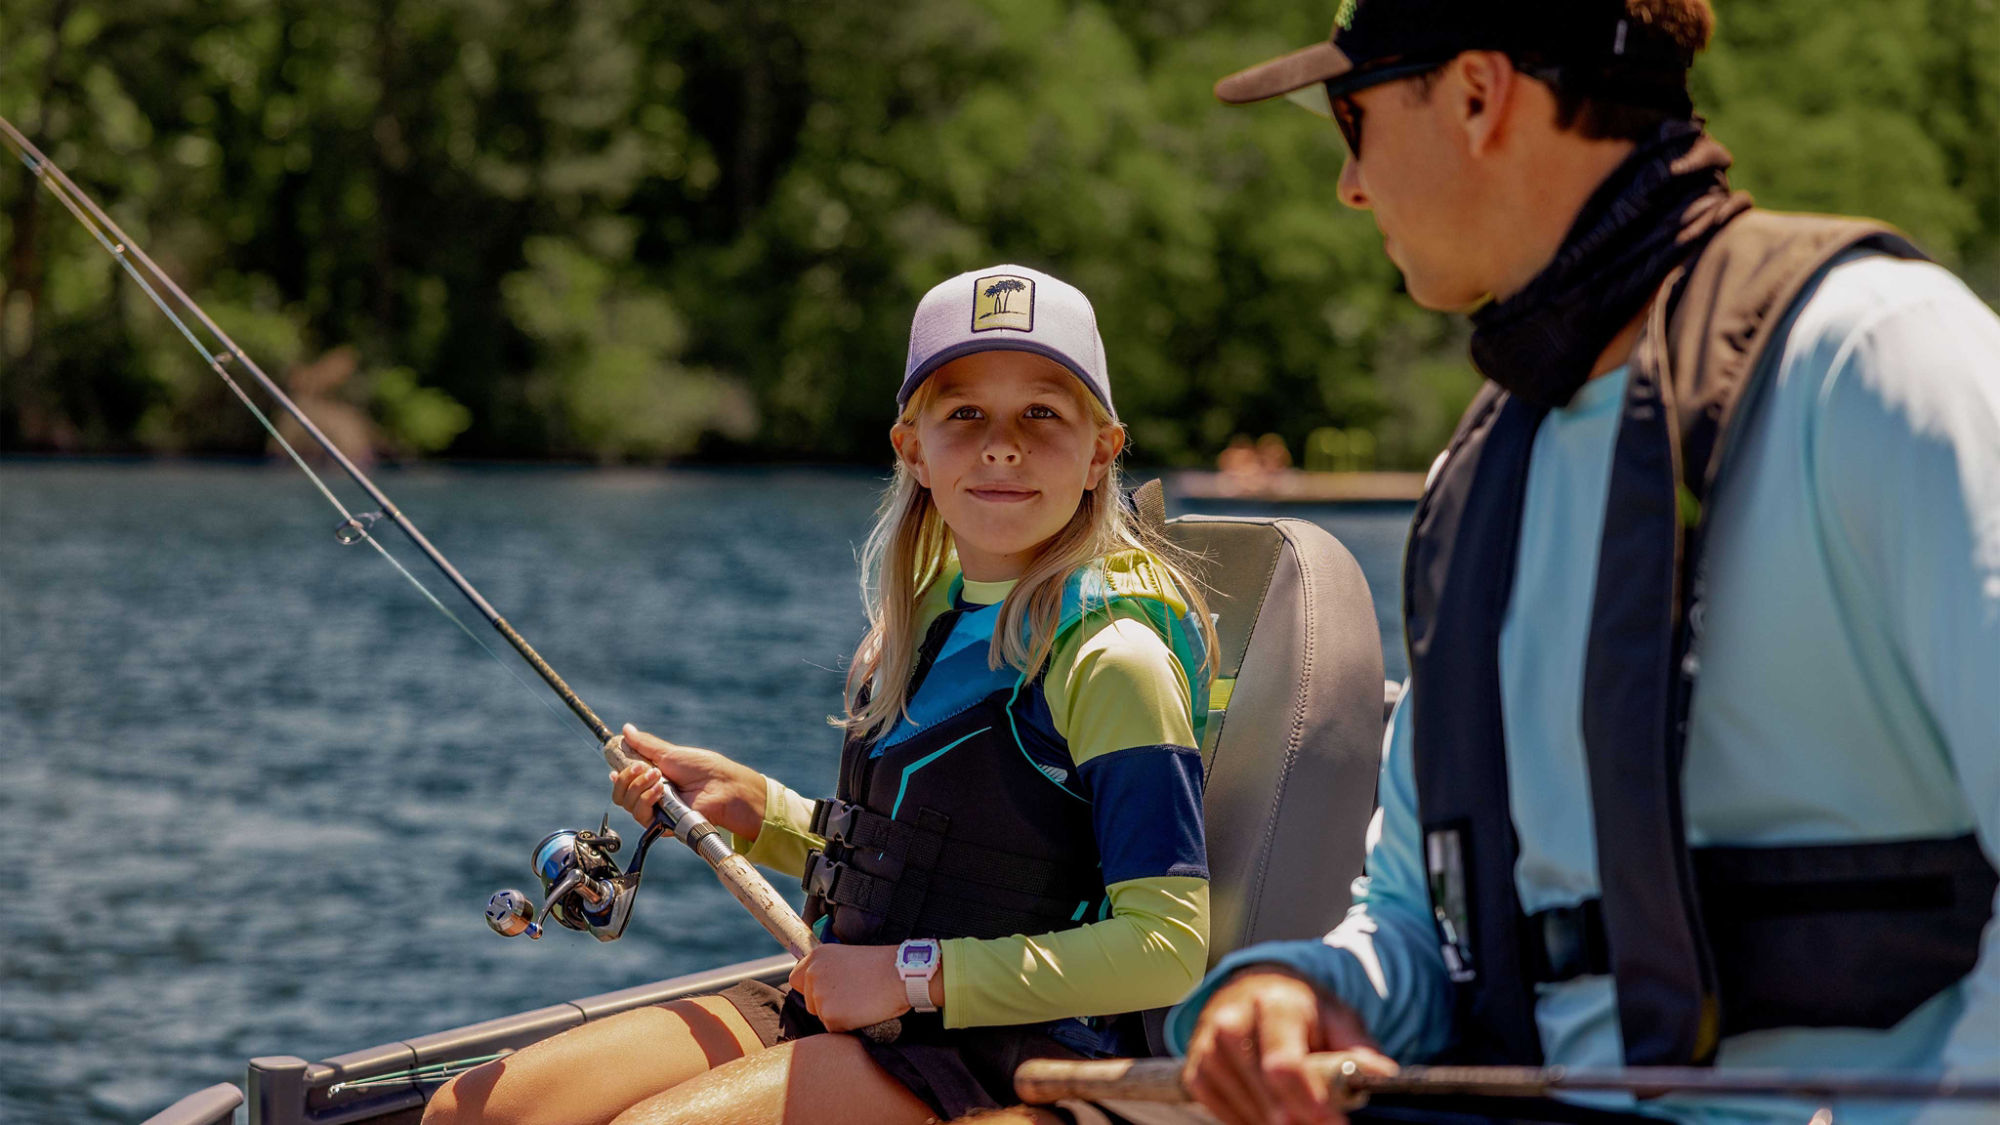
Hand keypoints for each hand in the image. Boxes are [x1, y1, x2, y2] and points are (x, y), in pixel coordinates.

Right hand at [609, 723, 766, 838]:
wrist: (721, 786)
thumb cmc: (702, 768)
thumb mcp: (670, 753)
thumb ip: (645, 745)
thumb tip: (626, 729)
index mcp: (652, 778)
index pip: (625, 781)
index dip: (617, 775)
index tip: (615, 767)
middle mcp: (651, 795)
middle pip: (620, 793)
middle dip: (626, 777)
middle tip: (643, 767)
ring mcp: (655, 810)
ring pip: (626, 803)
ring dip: (638, 786)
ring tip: (659, 777)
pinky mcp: (660, 824)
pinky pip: (639, 814)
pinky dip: (646, 799)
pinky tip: (660, 791)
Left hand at [788, 943, 929, 1032]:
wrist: (901, 974)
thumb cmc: (882, 967)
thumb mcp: (848, 957)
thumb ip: (829, 969)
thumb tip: (818, 986)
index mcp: (816, 956)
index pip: (796, 980)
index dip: (811, 989)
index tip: (829, 991)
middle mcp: (813, 974)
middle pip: (809, 1002)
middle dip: (826, 1005)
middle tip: (852, 997)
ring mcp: (820, 995)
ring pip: (822, 1016)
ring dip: (838, 1016)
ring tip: (861, 1001)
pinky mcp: (830, 1016)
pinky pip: (834, 1029)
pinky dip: (848, 1026)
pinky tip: (863, 1011)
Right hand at [1182, 969, 1396, 1124]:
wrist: (1253, 991)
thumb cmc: (1303, 1011)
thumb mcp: (1338, 1020)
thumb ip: (1358, 1051)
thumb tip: (1382, 1078)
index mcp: (1275, 1004)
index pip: (1284, 1065)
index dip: (1310, 1103)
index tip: (1336, 1123)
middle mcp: (1233, 1021)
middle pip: (1265, 1095)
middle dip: (1299, 1120)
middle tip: (1323, 1124)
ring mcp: (1208, 1046)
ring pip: (1244, 1109)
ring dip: (1275, 1122)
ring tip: (1300, 1116)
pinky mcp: (1196, 1068)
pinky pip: (1221, 1112)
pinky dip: (1248, 1121)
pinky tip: (1269, 1114)